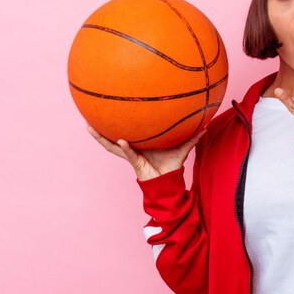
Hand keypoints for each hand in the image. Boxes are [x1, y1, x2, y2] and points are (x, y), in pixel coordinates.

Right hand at [87, 124, 205, 181]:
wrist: (170, 183)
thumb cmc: (172, 166)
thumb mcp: (182, 148)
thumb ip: (192, 137)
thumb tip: (205, 126)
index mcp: (140, 143)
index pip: (125, 131)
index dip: (116, 123)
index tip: (109, 110)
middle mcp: (132, 148)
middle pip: (112, 136)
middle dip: (100, 128)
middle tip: (88, 116)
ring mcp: (132, 155)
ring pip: (112, 145)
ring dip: (101, 138)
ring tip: (90, 127)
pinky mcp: (136, 163)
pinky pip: (129, 154)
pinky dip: (125, 147)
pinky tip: (121, 140)